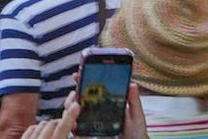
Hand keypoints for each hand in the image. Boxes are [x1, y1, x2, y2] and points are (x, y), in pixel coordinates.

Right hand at [21, 88, 147, 138]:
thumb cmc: (136, 133)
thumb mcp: (136, 116)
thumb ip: (134, 101)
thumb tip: (132, 84)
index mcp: (108, 103)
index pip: (94, 89)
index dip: (85, 80)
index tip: (79, 74)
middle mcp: (97, 110)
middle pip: (80, 97)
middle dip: (75, 91)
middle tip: (76, 88)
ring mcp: (92, 121)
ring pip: (74, 109)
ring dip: (71, 104)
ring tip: (76, 104)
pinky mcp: (89, 132)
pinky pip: (77, 126)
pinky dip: (72, 122)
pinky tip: (74, 121)